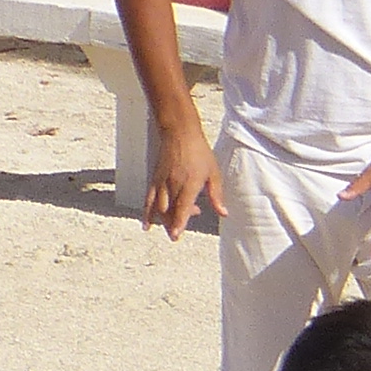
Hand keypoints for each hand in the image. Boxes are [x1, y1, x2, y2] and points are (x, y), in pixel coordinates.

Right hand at [147, 122, 221, 238]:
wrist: (179, 133)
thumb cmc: (199, 152)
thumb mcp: (214, 173)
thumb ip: (216, 196)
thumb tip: (223, 214)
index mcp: (189, 183)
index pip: (182, 206)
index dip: (179, 222)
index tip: (176, 235)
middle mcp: (173, 184)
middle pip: (169, 210)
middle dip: (171, 225)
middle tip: (176, 236)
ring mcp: (162, 182)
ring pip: (158, 206)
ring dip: (163, 221)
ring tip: (169, 230)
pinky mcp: (155, 179)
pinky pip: (148, 199)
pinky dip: (146, 213)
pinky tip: (147, 225)